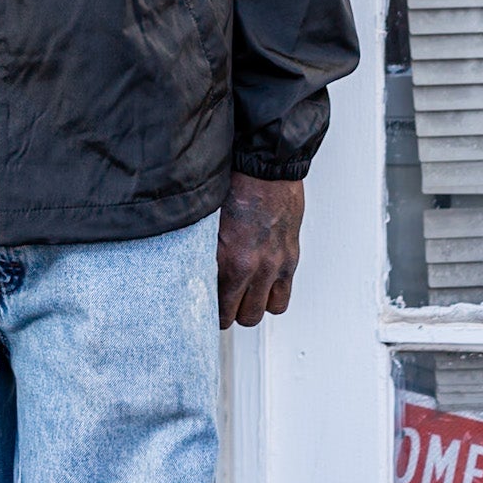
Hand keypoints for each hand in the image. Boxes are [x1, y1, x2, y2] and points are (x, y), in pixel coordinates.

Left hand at [216, 171, 303, 328]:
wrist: (266, 166)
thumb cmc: (235, 184)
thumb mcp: (209, 220)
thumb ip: (204, 250)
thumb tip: (192, 270)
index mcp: (229, 258)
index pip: (218, 306)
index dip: (210, 309)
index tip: (204, 304)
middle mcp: (254, 267)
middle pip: (241, 317)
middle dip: (230, 313)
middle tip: (223, 301)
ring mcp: (275, 265)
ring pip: (262, 312)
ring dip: (252, 307)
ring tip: (242, 295)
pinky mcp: (290, 259)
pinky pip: (282, 298)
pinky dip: (271, 297)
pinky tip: (261, 284)